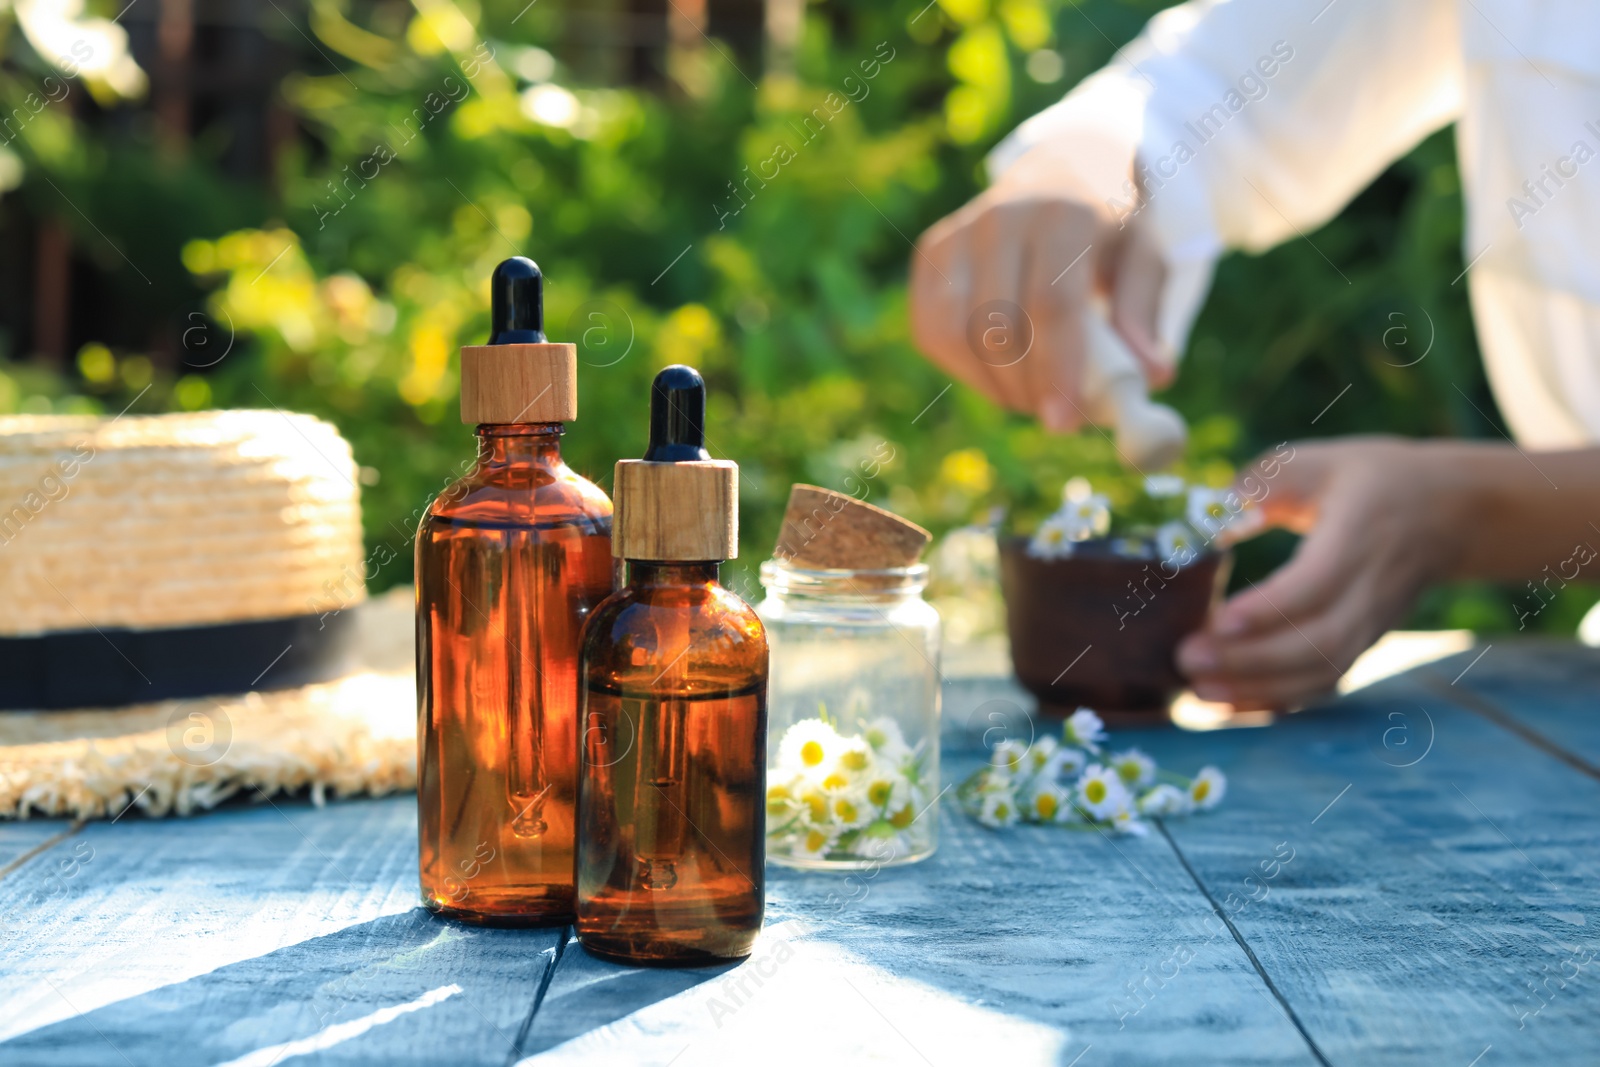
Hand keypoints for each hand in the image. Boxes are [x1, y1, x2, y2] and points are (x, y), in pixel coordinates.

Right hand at [908, 144, 1169, 431]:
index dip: (1057, 369)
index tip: (1065, 422)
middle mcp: (1002, 216)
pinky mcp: (931, 253)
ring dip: (993, 384)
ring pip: (954, 333)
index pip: (1051, 302)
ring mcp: (958, 232)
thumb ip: (1146, 314)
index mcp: (1065, 212)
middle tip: (1058, 417)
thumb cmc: (1112, 229)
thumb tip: (1152, 376)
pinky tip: (999, 374)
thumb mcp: (1146, 259)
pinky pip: (931, 330)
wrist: (1064, 170)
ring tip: (1032, 395)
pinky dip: (962, 368)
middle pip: (998, 327)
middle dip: (1027, 388)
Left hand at [1177, 437, 1469, 709]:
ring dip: (1257, 688)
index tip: (1217, 619)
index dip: (1268, 609)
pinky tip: (1229, 702)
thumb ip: (1258, 484)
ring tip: (1197, 690)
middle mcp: (1373, 588)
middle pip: (1316, 640)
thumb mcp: (1315, 461)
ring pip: (1320, 671)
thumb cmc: (1369, 478)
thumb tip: (1209, 524)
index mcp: (1360, 533)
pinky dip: (1277, 700)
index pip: (1317, 584)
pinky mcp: (1364, 643)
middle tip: (1186, 658)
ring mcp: (1373, 622)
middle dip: (1248, 660)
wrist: (1450, 512)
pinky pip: (1323, 683)